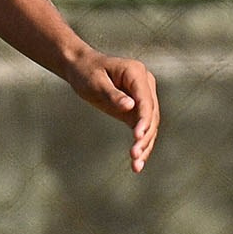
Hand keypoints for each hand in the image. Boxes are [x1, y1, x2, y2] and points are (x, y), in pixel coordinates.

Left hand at [64, 48, 159, 172]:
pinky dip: (140, 144)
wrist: (81, 68)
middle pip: (151, 115)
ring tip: (136, 165)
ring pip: (150, 125)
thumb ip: (112, 94)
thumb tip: (130, 107)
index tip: (138, 136)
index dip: (144, 119)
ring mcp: (143, 98)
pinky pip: (142, 129)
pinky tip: (136, 163)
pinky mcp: (136, 110)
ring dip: (145, 145)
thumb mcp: (95, 82)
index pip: (146, 100)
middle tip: (135, 155)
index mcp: (137, 73)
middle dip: (145, 136)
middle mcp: (145, 85)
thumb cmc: (86, 72)